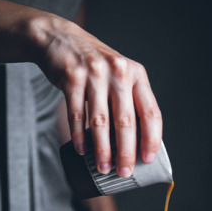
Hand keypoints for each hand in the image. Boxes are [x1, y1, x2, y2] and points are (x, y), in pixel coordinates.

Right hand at [32, 15, 161, 177]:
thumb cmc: (94, 65)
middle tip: (124, 171)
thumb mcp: (119, 74)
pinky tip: (81, 150)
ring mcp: (94, 74)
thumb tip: (136, 142)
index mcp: (137, 74)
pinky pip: (77, 115)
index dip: (151, 139)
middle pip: (126, 121)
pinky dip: (80, 136)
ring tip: (103, 167)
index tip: (148, 159)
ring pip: (101, 121)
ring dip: (102, 150)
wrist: (60, 39)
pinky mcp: (71, 78)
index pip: (151, 112)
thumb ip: (129, 100)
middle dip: (126, 152)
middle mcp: (119, 72)